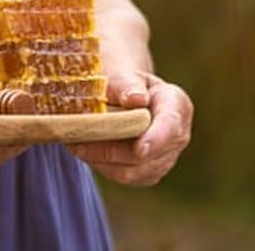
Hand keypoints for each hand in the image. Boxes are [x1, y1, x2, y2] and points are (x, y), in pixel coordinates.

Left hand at [68, 70, 191, 185]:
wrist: (129, 100)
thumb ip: (128, 85)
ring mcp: (167, 158)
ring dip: (101, 160)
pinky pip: (126, 177)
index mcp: (176, 105)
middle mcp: (178, 136)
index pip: (170, 125)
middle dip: (108, 150)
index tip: (139, 149)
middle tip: (76, 141)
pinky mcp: (151, 173)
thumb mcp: (124, 78)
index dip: (156, 139)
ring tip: (77, 145)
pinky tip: (89, 152)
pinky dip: (103, 166)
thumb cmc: (126, 87)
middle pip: (145, 154)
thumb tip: (136, 99)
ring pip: (132, 171)